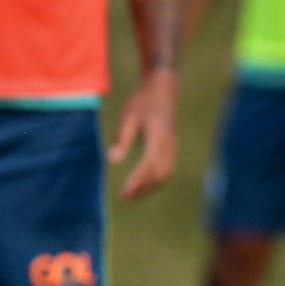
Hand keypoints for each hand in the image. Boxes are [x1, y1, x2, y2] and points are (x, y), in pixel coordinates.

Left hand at [107, 67, 178, 200]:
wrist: (162, 88)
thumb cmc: (142, 101)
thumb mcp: (128, 117)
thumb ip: (122, 140)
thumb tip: (112, 161)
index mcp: (158, 135)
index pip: (148, 164)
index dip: (137, 180)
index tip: (125, 192)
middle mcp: (169, 143)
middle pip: (159, 173)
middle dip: (143, 188)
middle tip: (125, 197)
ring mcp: (173, 145)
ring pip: (165, 173)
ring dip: (150, 186)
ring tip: (131, 194)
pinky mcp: (172, 146)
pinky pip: (167, 168)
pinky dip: (155, 179)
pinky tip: (142, 185)